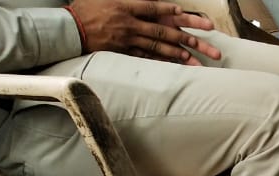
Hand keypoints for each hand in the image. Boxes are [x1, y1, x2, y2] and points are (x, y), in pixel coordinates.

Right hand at [68, 0, 221, 62]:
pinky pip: (146, 58)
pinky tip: (175, 66)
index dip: (169, 11)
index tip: (185, 14)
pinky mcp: (124, 52)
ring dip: (179, 54)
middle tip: (210, 44)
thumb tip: (143, 0)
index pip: (152, 7)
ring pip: (158, 47)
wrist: (68, 29)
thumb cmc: (86, 9)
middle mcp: (129, 23)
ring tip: (197, 61)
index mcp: (125, 6)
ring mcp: (127, 39)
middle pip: (164, 30)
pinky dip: (162, 62)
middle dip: (190, 37)